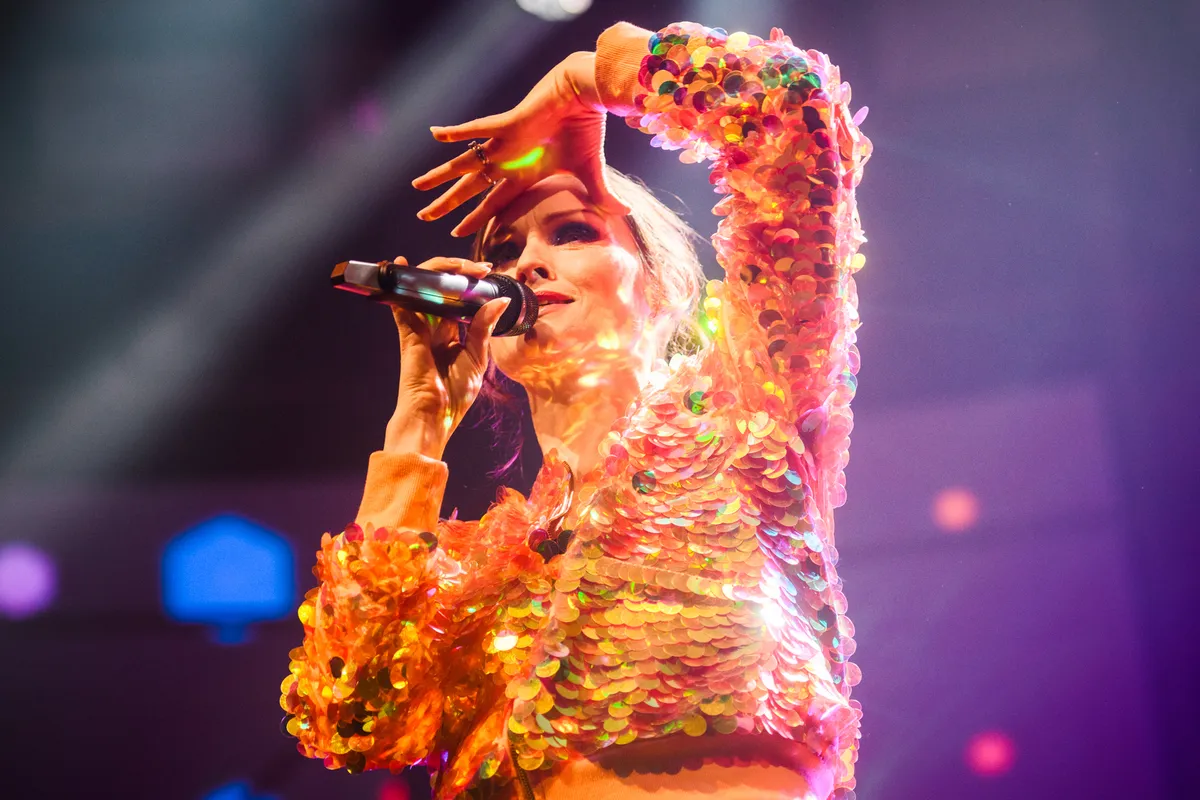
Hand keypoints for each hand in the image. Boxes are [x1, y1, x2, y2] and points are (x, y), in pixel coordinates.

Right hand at [385, 256, 509, 455]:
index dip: (468, 282)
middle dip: (458, 271)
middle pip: (439, 288)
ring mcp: (418, 327)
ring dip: (438, 270)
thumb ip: (483, 327)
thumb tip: (500, 301)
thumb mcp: (477, 357)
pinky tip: (400, 266)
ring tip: (461, 264)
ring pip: (422, 289)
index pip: (455, 298)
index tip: (487, 272)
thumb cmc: (454, 394)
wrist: (435, 416)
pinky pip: (401, 303)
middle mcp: (432, 326)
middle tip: (480, 267)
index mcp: (449, 333)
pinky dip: (400, 284)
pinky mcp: (408, 332)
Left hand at [411, 51, 630, 237]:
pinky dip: (458, 133)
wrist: (587, 96)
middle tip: (424, 217)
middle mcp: (509, 161)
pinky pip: (477, 129)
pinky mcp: (508, 125)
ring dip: (441, 175)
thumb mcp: (591, 172)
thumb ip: (601, 195)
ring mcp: (504, 144)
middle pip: (471, 188)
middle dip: (448, 203)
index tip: (458, 233)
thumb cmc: (587, 129)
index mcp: (524, 175)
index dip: (476, 219)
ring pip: (465, 164)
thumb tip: (625, 214)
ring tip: (417, 187)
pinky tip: (435, 134)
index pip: (494, 203)